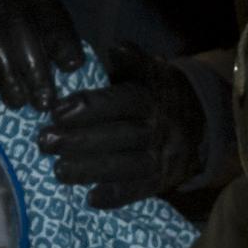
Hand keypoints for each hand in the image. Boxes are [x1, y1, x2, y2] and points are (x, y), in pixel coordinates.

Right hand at [0, 0, 83, 110]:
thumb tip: (71, 67)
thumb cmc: (2, 12)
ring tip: (18, 102)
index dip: (63, 42)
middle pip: (24, 35)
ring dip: (10, 81)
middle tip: (43, 102)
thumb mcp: (29, 10)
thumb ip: (49, 34)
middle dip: (36, 72)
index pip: (51, 15)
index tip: (72, 67)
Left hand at [38, 43, 205, 208]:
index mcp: (151, 96)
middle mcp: (157, 127)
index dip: (89, 107)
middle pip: (119, 134)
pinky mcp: (159, 181)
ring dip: (91, 169)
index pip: (120, 101)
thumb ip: (131, 63)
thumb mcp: (151, 72)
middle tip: (44, 141)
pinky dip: (116, 196)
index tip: (55, 111)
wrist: (202, 126)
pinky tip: (91, 199)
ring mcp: (160, 157)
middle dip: (80, 139)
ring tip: (58, 171)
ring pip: (126, 164)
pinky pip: (139, 191)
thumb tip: (115, 48)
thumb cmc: (159, 95)